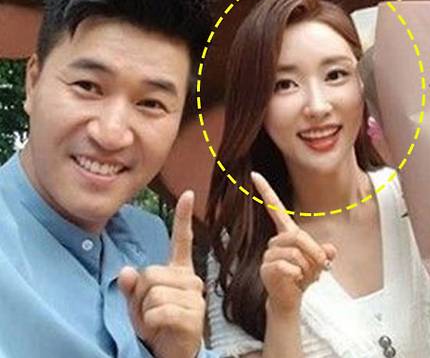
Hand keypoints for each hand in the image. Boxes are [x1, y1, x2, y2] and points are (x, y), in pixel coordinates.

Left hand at [118, 191, 204, 357]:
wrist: (171, 354)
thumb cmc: (156, 326)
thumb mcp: (137, 305)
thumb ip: (130, 286)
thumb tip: (126, 271)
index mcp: (179, 272)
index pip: (181, 240)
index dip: (183, 217)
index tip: (188, 194)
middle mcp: (191, 280)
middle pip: (150, 273)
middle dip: (140, 295)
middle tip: (150, 312)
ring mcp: (195, 296)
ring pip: (153, 293)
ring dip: (145, 312)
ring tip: (156, 322)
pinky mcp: (193, 315)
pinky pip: (159, 310)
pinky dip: (151, 323)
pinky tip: (161, 329)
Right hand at [251, 172, 336, 314]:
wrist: (289, 300)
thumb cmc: (302, 278)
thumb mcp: (318, 263)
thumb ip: (325, 253)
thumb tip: (330, 249)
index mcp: (286, 233)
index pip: (275, 208)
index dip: (265, 191)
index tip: (254, 174)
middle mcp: (274, 241)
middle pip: (297, 236)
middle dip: (314, 252)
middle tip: (323, 265)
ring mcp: (269, 254)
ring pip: (295, 253)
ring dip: (308, 267)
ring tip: (306, 276)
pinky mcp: (266, 268)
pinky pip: (288, 266)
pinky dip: (298, 275)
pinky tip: (296, 280)